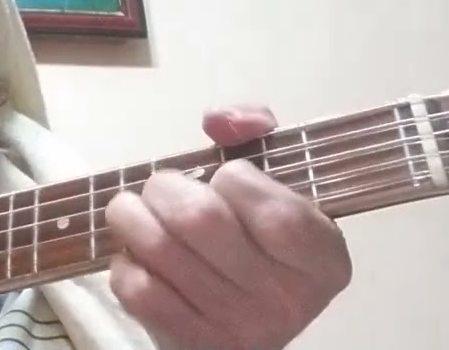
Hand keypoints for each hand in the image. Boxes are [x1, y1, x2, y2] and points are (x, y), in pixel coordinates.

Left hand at [105, 104, 351, 349]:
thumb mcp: (275, 184)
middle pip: (200, 220)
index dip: (234, 178)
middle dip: (165, 188)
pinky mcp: (193, 345)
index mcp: (323, 258)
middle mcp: (288, 301)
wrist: (243, 323)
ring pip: (159, 249)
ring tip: (131, 211)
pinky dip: (124, 262)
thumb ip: (255, 136)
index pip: (275, 211)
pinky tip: (135, 255)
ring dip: (130, 217)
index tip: (224, 177)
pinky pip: (139, 289)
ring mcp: (240, 328)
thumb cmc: (256, 239)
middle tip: (161, 188)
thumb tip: (218, 120)